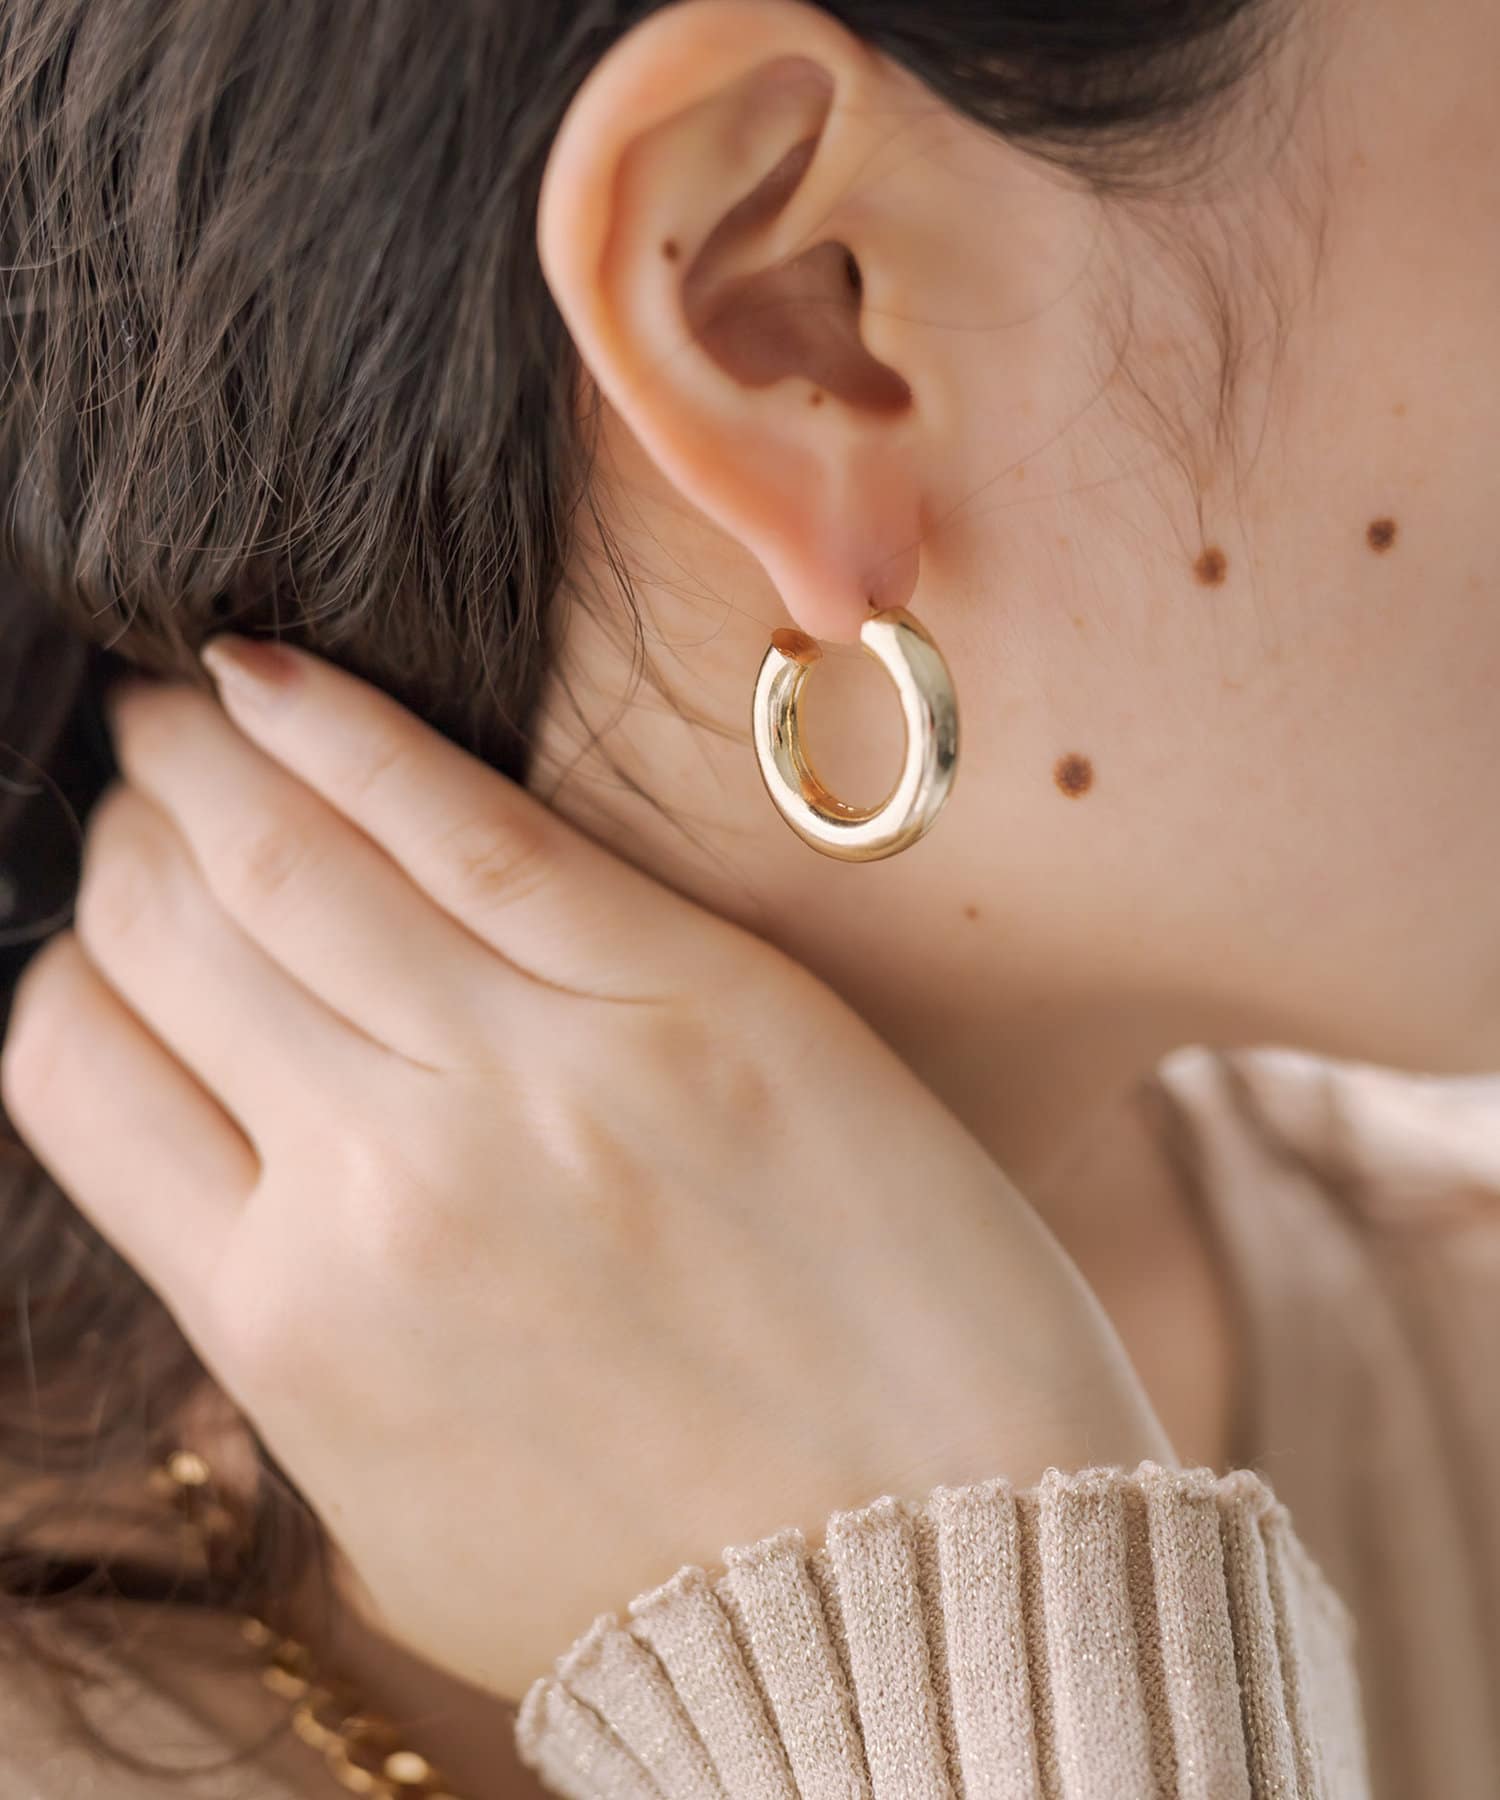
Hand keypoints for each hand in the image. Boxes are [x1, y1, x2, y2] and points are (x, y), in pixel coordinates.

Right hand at [1, 637, 1170, 1700]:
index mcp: (284, 1326)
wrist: (935, 1584)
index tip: (119, 927)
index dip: (77, 970)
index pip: (78, 1070)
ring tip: (188, 701)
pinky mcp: (690, 998)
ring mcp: (535, 1075)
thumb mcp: (403, 1510)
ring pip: (290, 857)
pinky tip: (277, 668)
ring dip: (207, 755)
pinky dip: (350, 732)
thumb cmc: (668, 1582)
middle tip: (148, 782)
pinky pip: (471, 825)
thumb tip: (230, 1206)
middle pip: (167, 932)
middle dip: (132, 840)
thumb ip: (289, 1355)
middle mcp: (375, 1184)